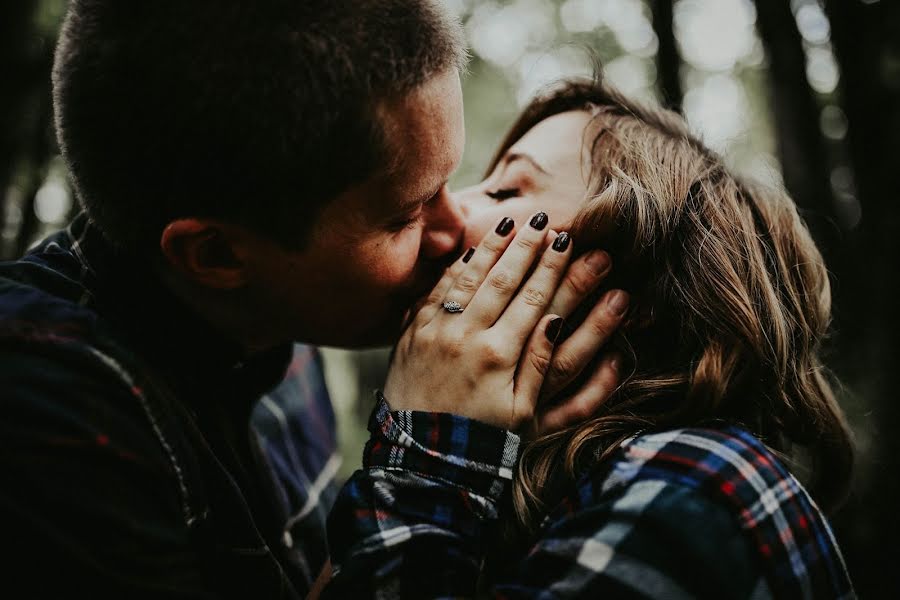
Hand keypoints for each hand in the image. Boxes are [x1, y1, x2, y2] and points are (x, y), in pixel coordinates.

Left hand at [384, 213, 625, 431]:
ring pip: (468, 278)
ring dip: (491, 248)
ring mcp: (435, 332)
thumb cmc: (480, 440)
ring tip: (510, 223)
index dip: (553, 267)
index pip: (533, 298)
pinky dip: (453, 269)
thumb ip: (539, 364)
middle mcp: (466, 336)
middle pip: (503, 280)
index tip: (569, 242)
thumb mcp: (521, 413)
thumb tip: (554, 321)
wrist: (420, 456)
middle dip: (527, 247)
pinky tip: (468, 252)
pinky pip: (435, 291)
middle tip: (545, 221)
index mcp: (499, 355)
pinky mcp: (412, 334)